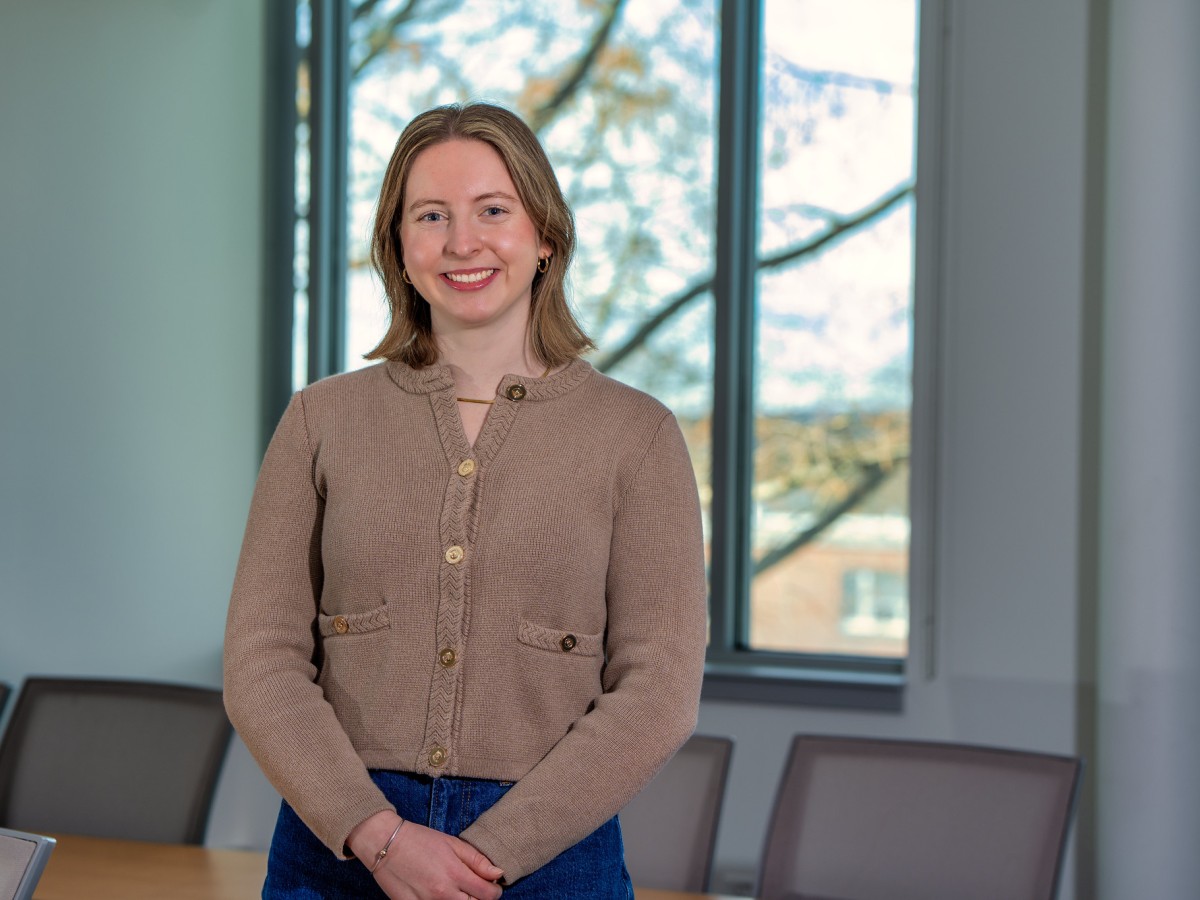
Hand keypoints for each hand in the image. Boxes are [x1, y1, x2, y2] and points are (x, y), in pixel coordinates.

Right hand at [348, 811, 503, 899]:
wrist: (385, 844)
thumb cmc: (420, 840)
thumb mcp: (451, 843)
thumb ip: (477, 860)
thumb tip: (497, 873)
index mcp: (455, 873)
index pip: (488, 895)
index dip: (495, 891)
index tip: (492, 886)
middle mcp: (443, 893)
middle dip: (479, 898)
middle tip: (473, 887)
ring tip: (456, 889)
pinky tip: (439, 894)